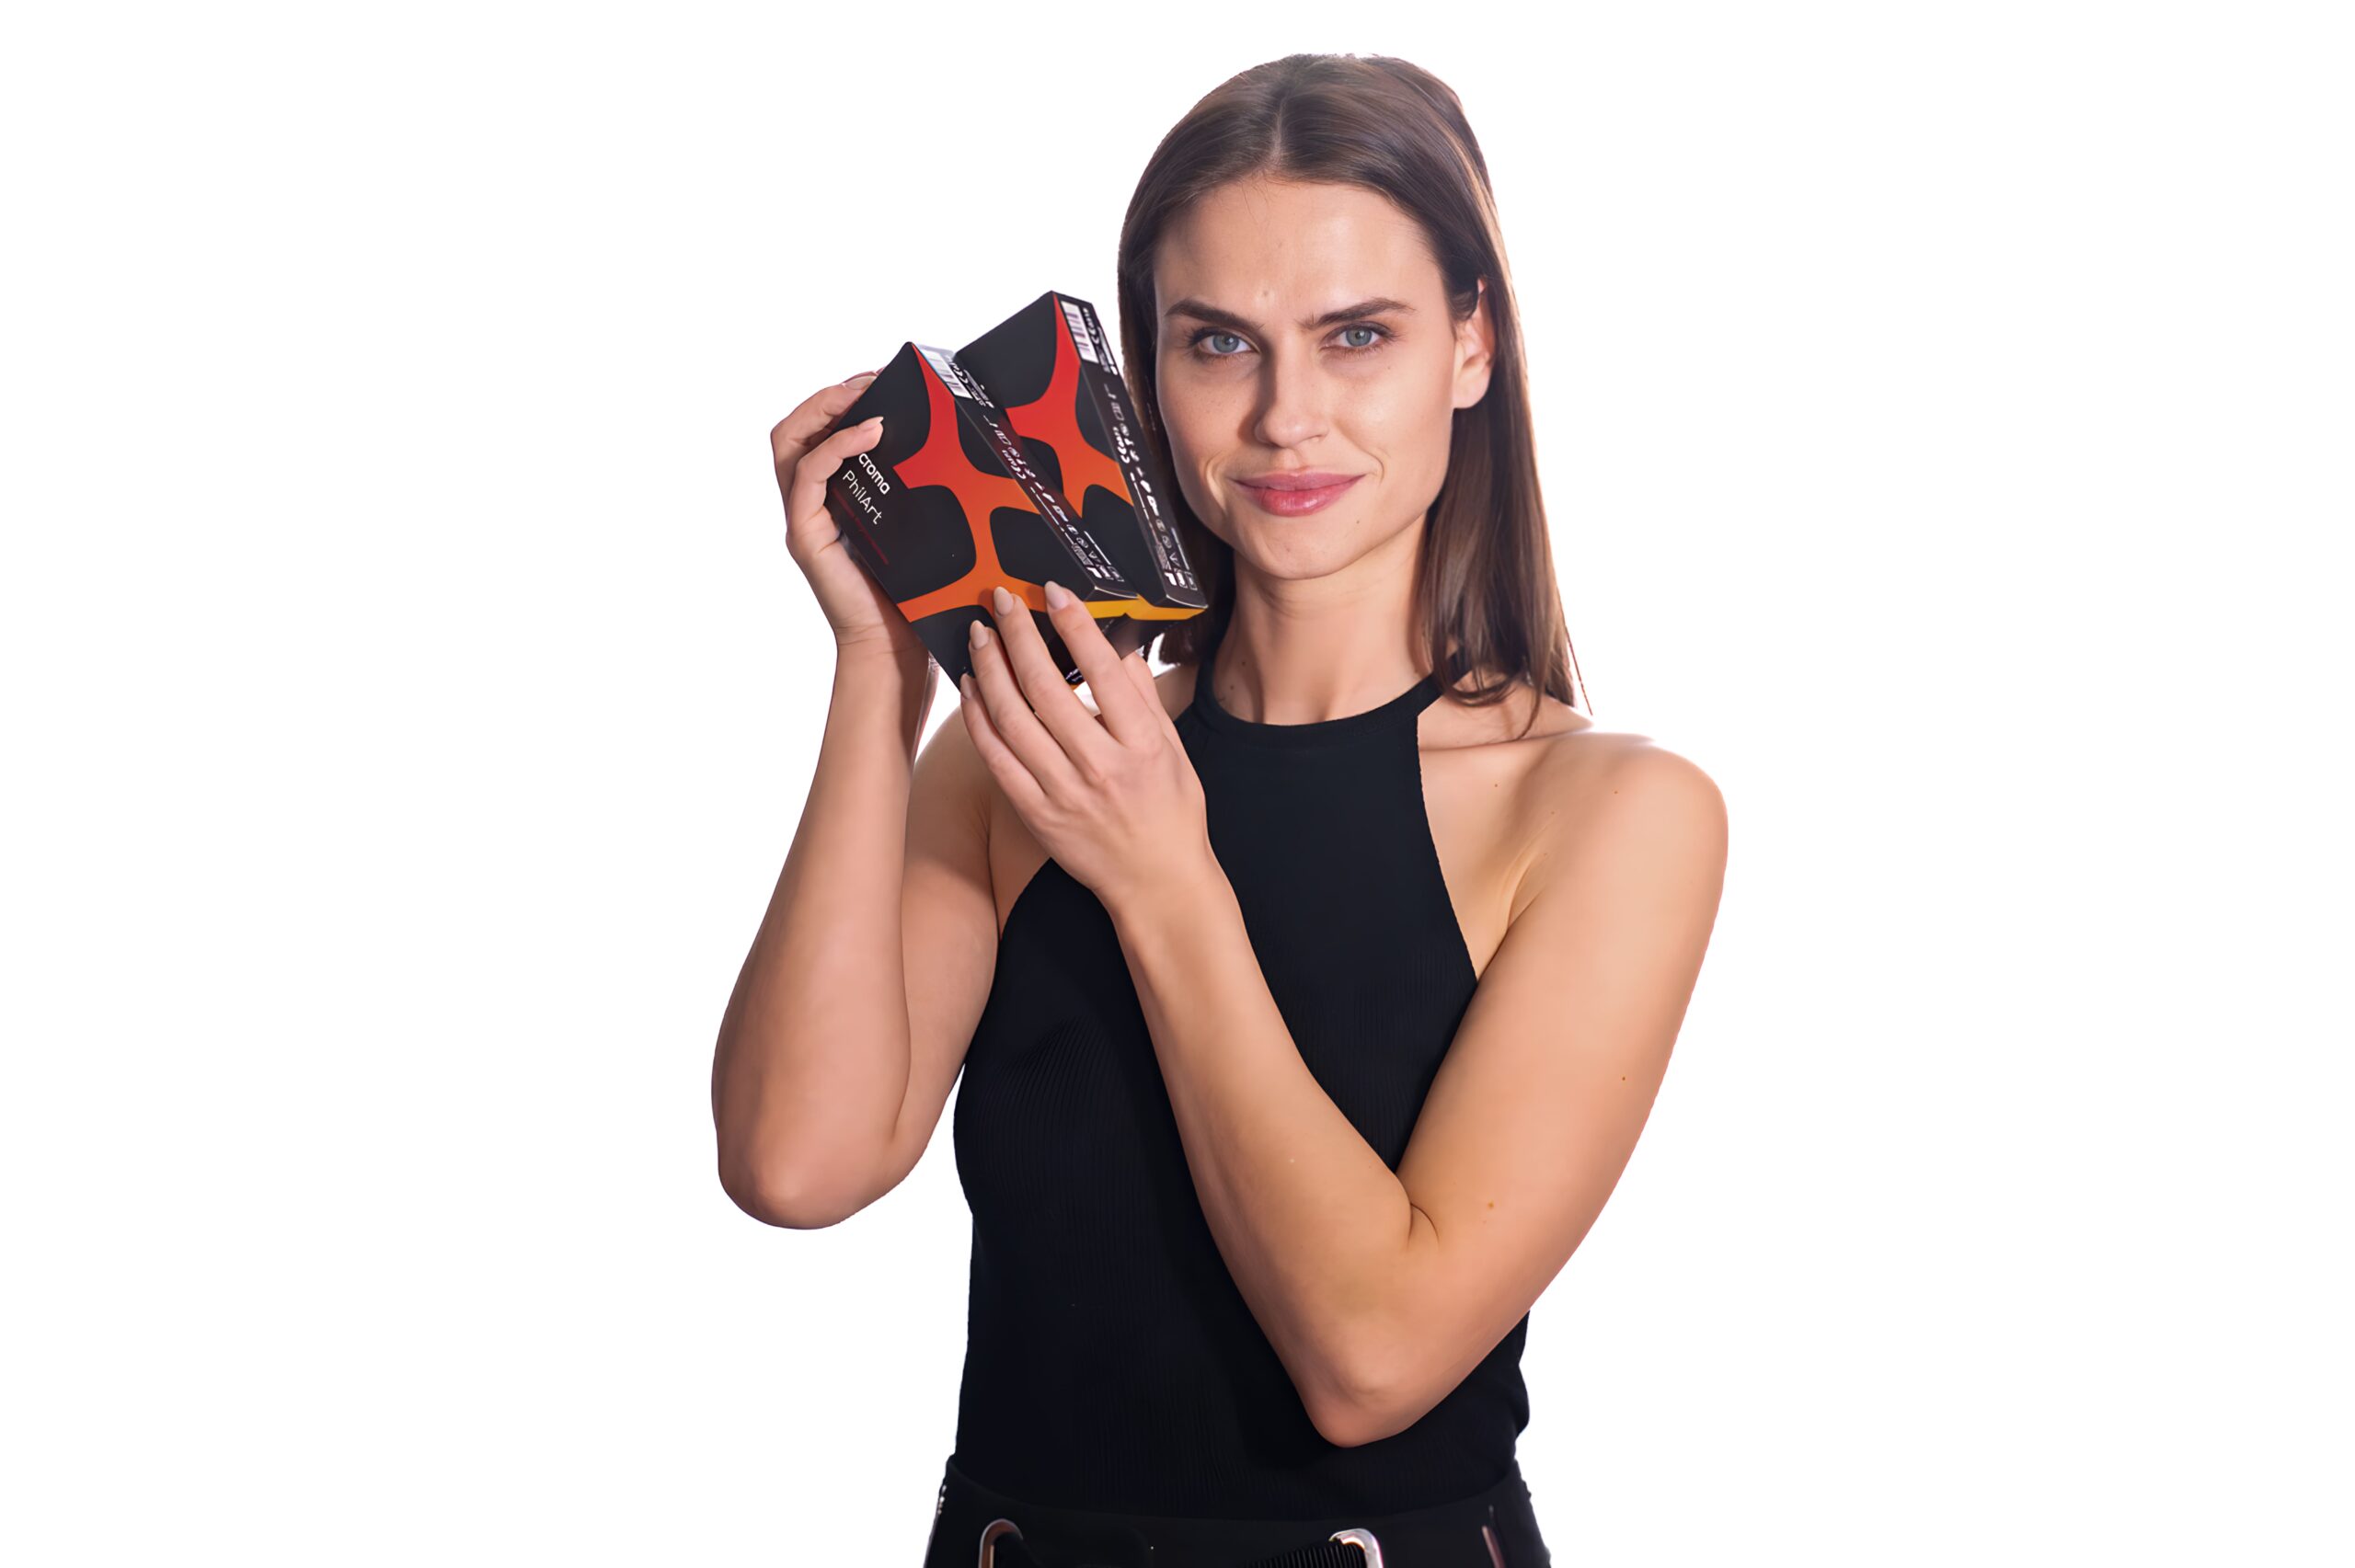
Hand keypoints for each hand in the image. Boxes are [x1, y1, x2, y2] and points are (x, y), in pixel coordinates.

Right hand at [770, 372, 929, 670]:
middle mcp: (810, 504)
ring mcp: (804, 518)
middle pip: (792, 430)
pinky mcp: (806, 534)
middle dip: (827, 395)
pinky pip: (808, 475)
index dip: (840, 400)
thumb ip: (920, 488)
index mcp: (834, 499)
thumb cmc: (917, 595)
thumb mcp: (922, 527)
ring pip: (788, 443)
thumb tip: (963, 443)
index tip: (881, 379)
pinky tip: (872, 431)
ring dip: (824, 408)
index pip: (817, 433)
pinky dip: (836, 445)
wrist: (899, 650)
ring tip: (864, 393)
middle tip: (869, 378)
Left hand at [958, 580, 1213, 915]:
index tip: (1053, 590)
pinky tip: (970, 687)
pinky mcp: (1037, 813)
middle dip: (1018, 635)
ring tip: (979, 636)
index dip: (1075, 624)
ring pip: (1012, 719)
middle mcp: (1101, 765)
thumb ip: (1146, 696)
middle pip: (1046, 687)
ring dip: (989, 670)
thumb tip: (1119, 647)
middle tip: (1001, 601)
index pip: (1104, 670)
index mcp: (1142, 743)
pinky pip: (997, 758)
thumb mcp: (1174, 749)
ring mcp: (1064, 792)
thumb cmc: (1171, 812)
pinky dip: (978, 719)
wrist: (1157, 882)